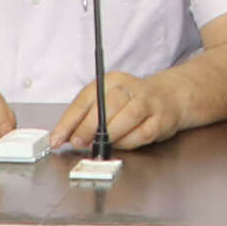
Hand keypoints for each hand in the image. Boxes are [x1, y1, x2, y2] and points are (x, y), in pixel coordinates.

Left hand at [66, 66, 191, 153]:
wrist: (169, 97)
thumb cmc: (131, 101)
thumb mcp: (107, 101)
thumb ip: (86, 117)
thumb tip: (65, 136)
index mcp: (111, 81)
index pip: (85, 100)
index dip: (68, 121)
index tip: (57, 138)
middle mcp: (129, 88)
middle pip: (106, 106)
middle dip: (88, 128)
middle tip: (79, 142)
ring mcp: (148, 102)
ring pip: (127, 117)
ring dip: (110, 135)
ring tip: (101, 145)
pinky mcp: (161, 119)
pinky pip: (142, 133)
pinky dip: (129, 142)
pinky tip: (122, 143)